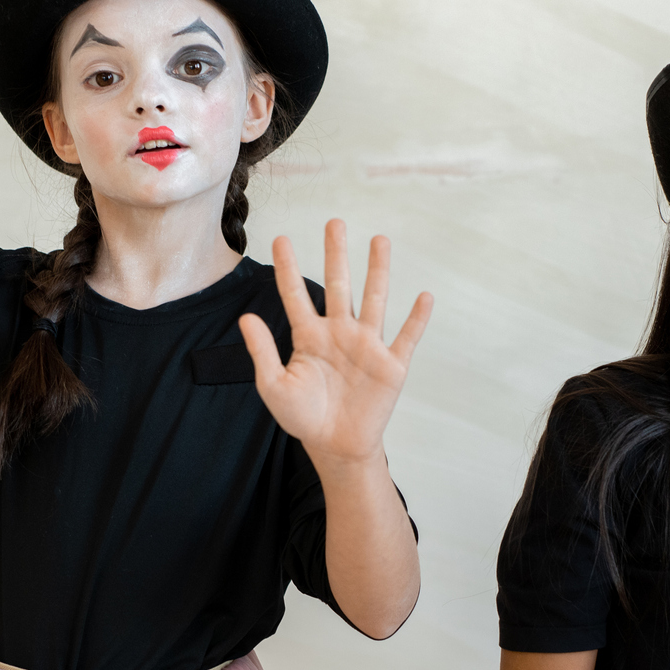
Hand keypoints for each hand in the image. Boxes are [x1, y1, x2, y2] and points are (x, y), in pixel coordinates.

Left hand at [240, 220, 433, 464]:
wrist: (336, 447)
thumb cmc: (303, 418)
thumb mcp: (274, 387)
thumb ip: (262, 352)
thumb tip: (246, 318)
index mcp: (309, 337)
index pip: (296, 295)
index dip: (287, 267)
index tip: (280, 239)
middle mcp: (340, 333)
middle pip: (339, 285)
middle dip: (336, 254)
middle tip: (335, 222)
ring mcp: (367, 346)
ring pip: (374, 300)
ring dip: (378, 271)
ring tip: (379, 240)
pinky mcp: (390, 365)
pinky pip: (406, 337)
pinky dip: (417, 319)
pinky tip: (423, 296)